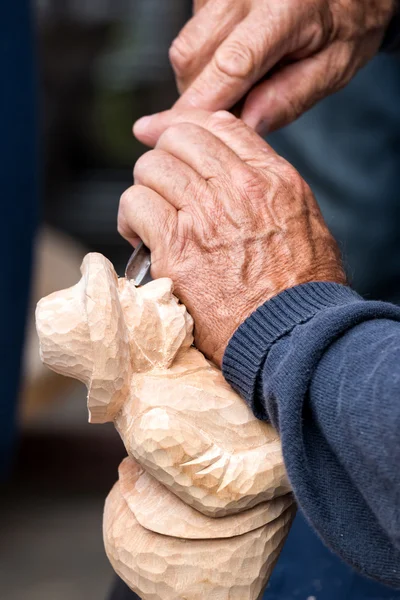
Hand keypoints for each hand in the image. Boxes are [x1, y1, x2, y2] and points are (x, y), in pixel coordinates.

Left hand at [119, 110, 345, 363]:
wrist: (293, 335)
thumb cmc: (303, 292)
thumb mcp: (306, 225)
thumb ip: (272, 192)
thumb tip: (240, 175)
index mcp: (272, 179)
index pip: (216, 125)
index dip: (180, 123)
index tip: (159, 131)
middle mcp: (239, 187)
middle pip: (178, 139)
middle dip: (162, 158)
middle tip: (161, 187)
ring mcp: (206, 215)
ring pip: (151, 168)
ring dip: (145, 190)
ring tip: (147, 217)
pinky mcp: (178, 248)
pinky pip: (136, 204)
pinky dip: (131, 217)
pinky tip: (139, 237)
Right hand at [137, 0, 394, 134]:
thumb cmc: (345, 24)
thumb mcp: (334, 67)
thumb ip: (290, 97)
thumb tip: (245, 125)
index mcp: (285, 9)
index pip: (232, 65)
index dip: (205, 107)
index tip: (189, 137)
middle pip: (192, 56)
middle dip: (198, 97)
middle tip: (229, 115)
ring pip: (185, 47)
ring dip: (198, 80)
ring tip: (236, 88)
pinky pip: (191, 34)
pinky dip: (203, 61)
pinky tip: (231, 63)